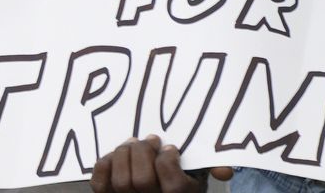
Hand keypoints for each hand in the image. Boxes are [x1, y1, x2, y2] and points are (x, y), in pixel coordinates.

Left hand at [90, 136, 231, 191]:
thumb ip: (209, 167)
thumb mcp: (197, 177)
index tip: (170, 148)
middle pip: (143, 180)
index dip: (168, 161)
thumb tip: (225, 171)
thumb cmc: (177, 183)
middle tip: (151, 139)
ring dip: (125, 154)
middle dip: (144, 153)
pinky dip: (105, 164)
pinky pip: (100, 183)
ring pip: (122, 181)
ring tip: (133, 144)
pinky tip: (115, 156)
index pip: (173, 184)